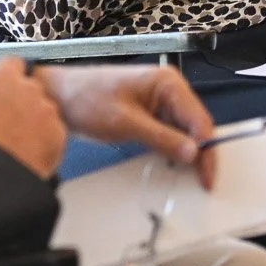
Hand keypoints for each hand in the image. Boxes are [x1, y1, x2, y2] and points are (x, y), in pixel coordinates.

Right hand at [0, 57, 65, 177]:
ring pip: (44, 112)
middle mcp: (28, 88)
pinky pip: (53, 135)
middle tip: (6, 122)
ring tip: (14, 144)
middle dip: (21, 102)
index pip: (12, 63)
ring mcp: (46, 111)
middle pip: (30, 88)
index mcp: (2, 75)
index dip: (7, 77)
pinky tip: (25, 156)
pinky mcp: (58, 136)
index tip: (2, 88)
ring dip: (34, 123)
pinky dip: (44, 143)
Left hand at [38, 63, 217, 187]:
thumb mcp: (126, 124)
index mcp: (168, 83)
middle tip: (202, 182)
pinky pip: (169, 131)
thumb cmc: (87, 100)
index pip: (199, 120)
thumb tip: (192, 153)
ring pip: (183, 130)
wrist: (58, 97)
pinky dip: (171, 147)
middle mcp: (168, 88)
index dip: (207, 150)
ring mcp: (158, 100)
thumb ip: (162, 139)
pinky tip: (171, 163)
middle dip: (200, 153)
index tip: (207, 176)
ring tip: (190, 177)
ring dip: (186, 151)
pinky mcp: (148, 111)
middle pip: (195, 125)